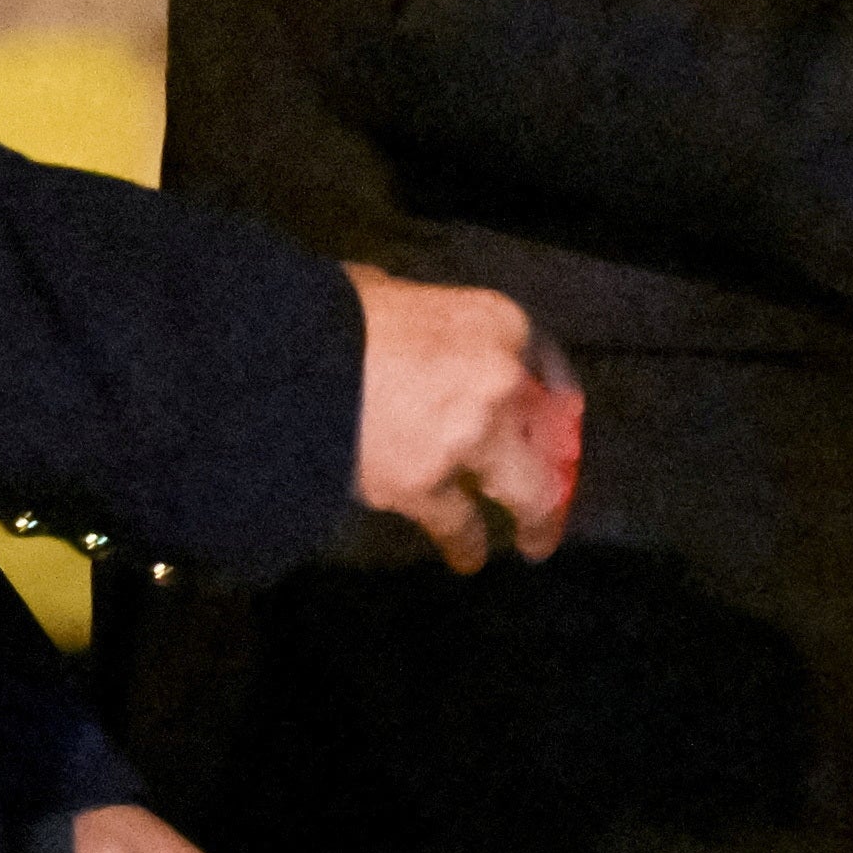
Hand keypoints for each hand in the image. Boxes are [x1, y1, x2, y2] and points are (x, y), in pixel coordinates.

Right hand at [343, 264, 584, 573]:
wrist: (293, 356)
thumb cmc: (342, 313)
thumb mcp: (396, 293)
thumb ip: (422, 323)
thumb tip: (409, 331)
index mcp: (497, 322)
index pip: (548, 365)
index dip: (554, 399)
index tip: (558, 420)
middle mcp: (500, 378)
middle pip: (549, 435)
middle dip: (557, 468)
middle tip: (557, 490)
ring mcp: (470, 435)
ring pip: (524, 490)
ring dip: (533, 520)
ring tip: (533, 542)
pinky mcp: (428, 484)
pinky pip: (457, 524)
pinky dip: (463, 544)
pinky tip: (465, 558)